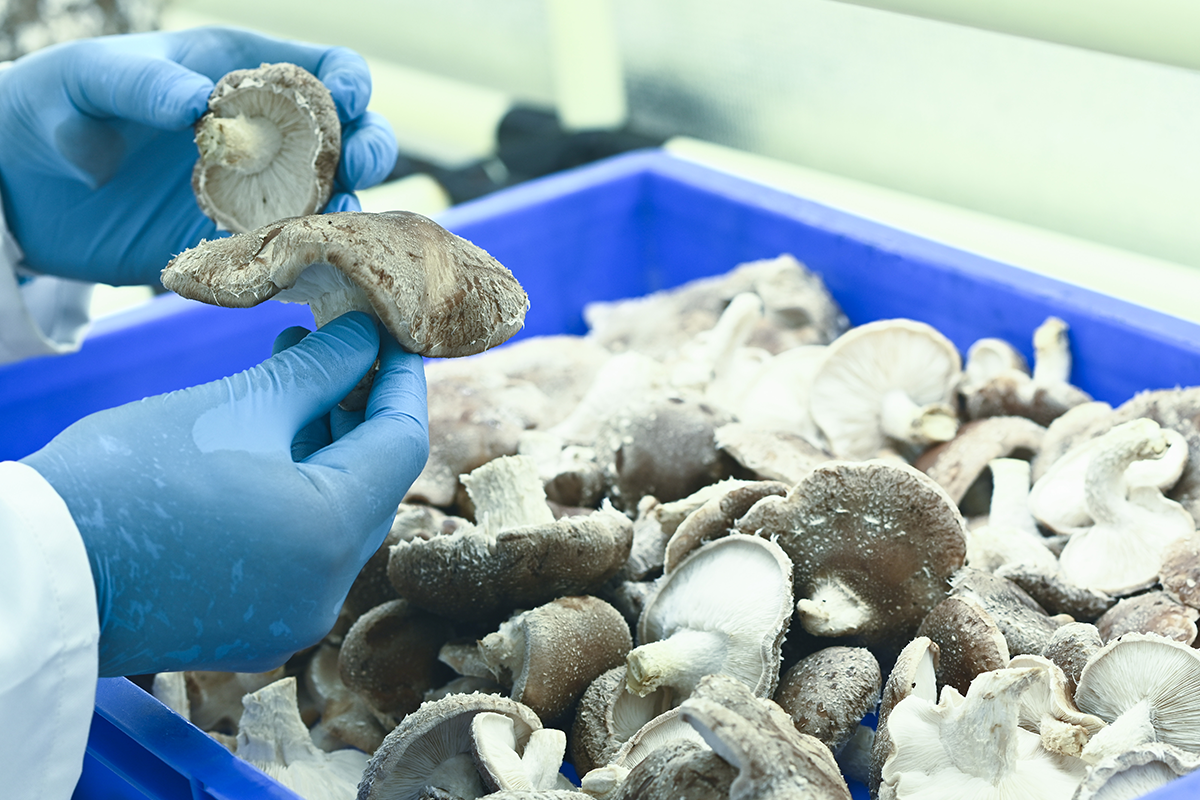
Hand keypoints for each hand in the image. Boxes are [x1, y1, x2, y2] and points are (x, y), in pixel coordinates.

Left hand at [0, 26, 398, 285]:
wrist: (17, 189)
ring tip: (339, 217)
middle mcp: (261, 136)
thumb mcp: (85, 79)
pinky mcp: (236, 244)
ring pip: (331, 198)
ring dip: (350, 207)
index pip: (317, 70)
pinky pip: (290, 251)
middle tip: (357, 164)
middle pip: (346, 137)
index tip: (350, 99)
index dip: (347, 81)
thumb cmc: (49, 107)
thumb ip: (142, 83)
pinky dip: (310, 256)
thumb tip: (201, 102)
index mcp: (237, 75)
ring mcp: (254, 193)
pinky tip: (308, 258)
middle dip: (368, 147)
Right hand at [21, 312, 427, 676]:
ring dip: (324, 447)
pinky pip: (302, 550)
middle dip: (358, 411)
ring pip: (336, 516)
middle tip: (337, 347)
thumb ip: (317, 370)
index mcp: (331, 535)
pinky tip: (268, 440)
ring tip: (294, 376)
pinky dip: (297, 493)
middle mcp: (325, 591)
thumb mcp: (234, 406)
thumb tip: (366, 336)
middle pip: (373, 483)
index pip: (401, 442)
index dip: (401, 380)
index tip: (395, 336)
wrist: (31, 575)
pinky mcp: (255, 626)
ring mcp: (291, 617)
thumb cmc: (127, 478)